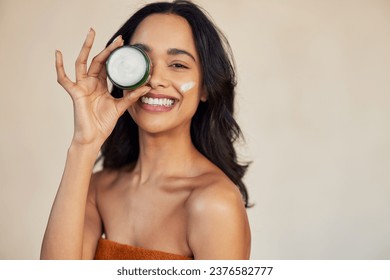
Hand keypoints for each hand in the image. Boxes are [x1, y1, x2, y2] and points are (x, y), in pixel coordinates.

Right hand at [55, 28, 149, 146]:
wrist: (94, 137)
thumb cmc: (104, 123)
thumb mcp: (121, 106)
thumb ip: (132, 96)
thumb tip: (148, 86)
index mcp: (100, 85)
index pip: (107, 64)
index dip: (114, 54)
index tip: (124, 44)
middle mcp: (90, 83)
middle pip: (97, 60)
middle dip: (107, 48)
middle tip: (118, 39)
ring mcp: (81, 86)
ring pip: (82, 62)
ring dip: (86, 48)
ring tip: (91, 33)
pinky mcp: (75, 93)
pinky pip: (64, 79)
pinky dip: (59, 67)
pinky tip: (58, 54)